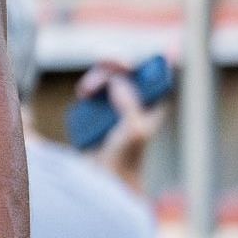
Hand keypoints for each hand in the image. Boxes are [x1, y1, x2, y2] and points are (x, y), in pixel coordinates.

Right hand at [75, 61, 164, 191]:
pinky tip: (83, 94)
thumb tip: (118, 82)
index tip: (124, 64)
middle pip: (126, 70)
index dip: (143, 63)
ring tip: (85, 92)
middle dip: (110, 69)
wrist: (106, 174)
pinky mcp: (103, 107)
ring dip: (95, 77)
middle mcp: (138, 100)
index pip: (153, 74)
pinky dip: (89, 85)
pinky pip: (97, 86)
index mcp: (154, 105)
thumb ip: (130, 105)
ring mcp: (120, 102)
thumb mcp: (133, 131)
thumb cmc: (126, 156)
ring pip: (110, 76)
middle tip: (97, 77)